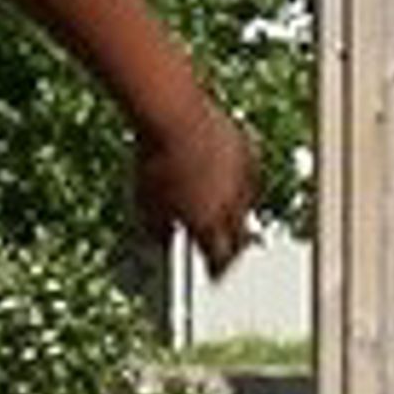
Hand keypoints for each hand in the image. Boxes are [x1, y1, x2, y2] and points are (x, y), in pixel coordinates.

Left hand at [134, 99, 257, 273]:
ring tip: (226, 218)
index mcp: (207, 222)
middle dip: (232, 247)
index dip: (217, 270)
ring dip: (236, 214)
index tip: (214, 276)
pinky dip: (239, 185)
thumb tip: (161, 238)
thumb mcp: (143, 203)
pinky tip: (229, 183)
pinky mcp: (249, 153)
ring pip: (246, 206)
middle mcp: (232, 204)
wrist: (176, 117)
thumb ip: (156, 228)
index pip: (220, 258)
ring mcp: (244, 178)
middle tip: (224, 252)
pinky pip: (248, 177)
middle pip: (240, 236)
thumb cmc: (154, 159)